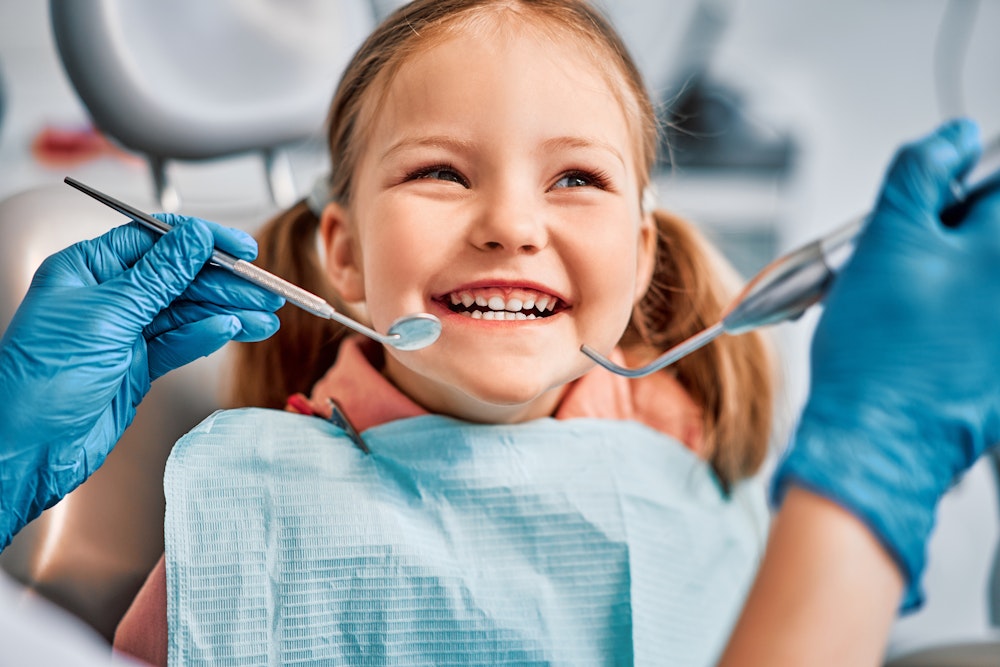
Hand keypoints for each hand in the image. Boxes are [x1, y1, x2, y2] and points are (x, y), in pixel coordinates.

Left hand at [0, 215, 282, 547]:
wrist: (28, 449)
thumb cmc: (42, 381)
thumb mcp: (108, 316)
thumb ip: (159, 276)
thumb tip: (195, 239)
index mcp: (87, 270)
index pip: (155, 240)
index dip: (202, 241)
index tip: (241, 247)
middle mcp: (106, 297)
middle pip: (179, 278)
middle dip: (225, 284)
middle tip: (264, 291)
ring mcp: (124, 333)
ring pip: (187, 313)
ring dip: (227, 314)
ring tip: (263, 318)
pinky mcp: (138, 365)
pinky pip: (181, 343)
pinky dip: (208, 337)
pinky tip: (232, 332)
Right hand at [772, 118, 999, 608]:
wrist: (879, 439)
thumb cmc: (878, 350)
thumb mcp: (886, 237)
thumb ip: (923, 171)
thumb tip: (954, 137)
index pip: (996, 180)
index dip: (957, 185)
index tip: (928, 207)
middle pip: (986, 232)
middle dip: (952, 233)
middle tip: (909, 259)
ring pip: (976, 278)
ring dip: (948, 277)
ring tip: (907, 306)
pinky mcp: (999, 365)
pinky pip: (977, 320)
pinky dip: (952, 319)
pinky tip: (919, 339)